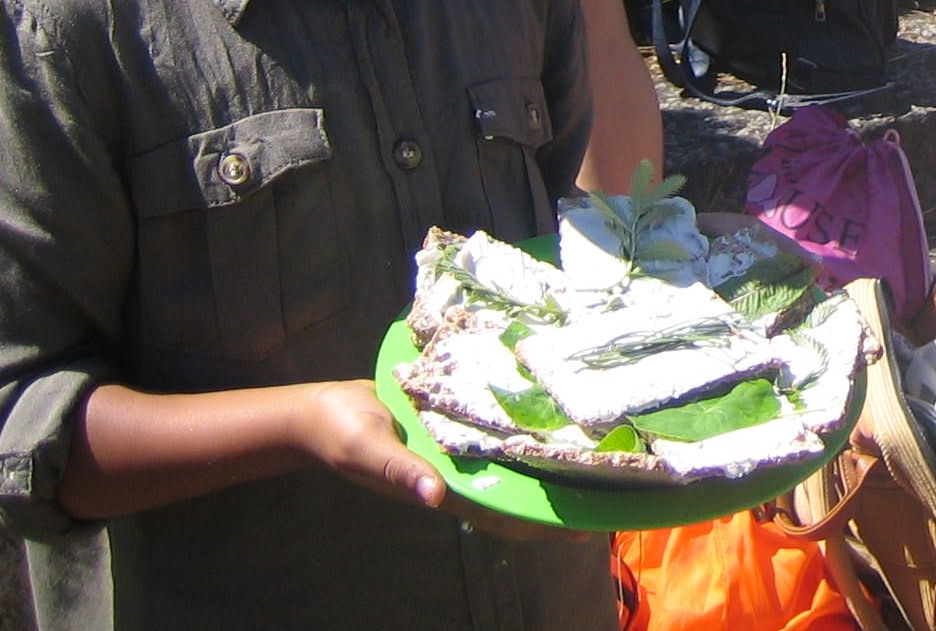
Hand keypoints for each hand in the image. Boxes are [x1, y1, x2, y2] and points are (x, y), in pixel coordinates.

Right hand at [293, 382, 583, 543]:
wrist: (325, 410)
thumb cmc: (343, 435)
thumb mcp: (369, 452)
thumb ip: (401, 471)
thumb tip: (433, 496)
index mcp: (444, 488)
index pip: (502, 514)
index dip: (540, 524)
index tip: (582, 526)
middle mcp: (459, 474)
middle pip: (517, 491)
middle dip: (557, 492)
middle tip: (610, 482)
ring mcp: (458, 451)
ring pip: (509, 462)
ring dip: (543, 459)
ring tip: (593, 447)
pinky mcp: (453, 427)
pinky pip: (491, 432)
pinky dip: (516, 429)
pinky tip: (546, 412)